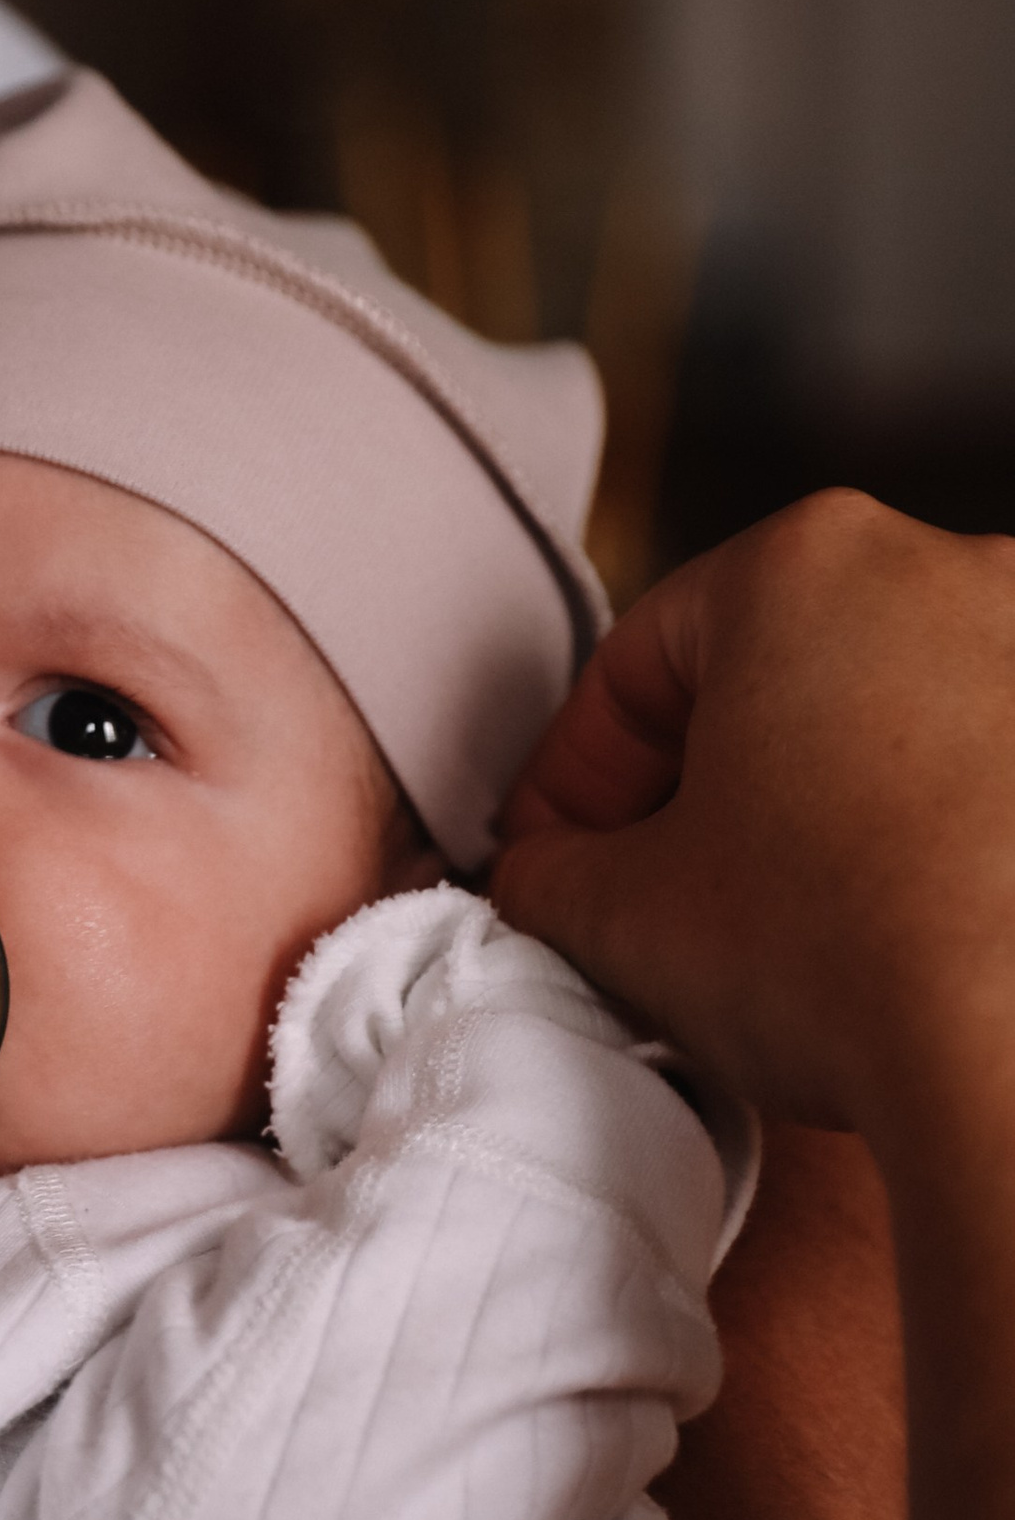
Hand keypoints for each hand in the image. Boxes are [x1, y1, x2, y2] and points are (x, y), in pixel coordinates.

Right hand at [494, 491, 1014, 1136]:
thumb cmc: (839, 956)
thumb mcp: (618, 913)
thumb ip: (549, 869)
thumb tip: (548, 873)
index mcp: (805, 562)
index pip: (637, 666)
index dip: (572, 779)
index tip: (554, 855)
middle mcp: (949, 571)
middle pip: (771, 678)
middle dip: (702, 785)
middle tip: (652, 892)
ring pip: (886, 724)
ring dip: (821, 807)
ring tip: (783, 925)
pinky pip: (981, 779)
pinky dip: (932, 836)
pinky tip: (896, 929)